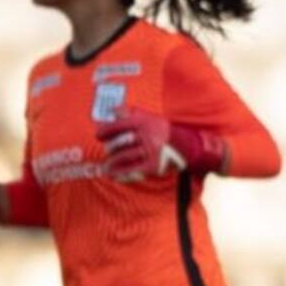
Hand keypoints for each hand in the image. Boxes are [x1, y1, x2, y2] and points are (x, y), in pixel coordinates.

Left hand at [96, 107, 224, 181]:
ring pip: (125, 156)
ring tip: (106, 164)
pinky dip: (121, 174)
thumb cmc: (165, 131)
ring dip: (113, 162)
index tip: (98, 135)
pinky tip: (113, 175)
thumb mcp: (151, 117)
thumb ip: (132, 112)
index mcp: (145, 122)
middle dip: (110, 147)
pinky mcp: (154, 166)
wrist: (188, 147)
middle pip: (121, 142)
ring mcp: (150, 152)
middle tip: (107, 150)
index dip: (106, 130)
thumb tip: (113, 110)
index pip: (120, 125)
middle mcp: (147, 136)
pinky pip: (133, 170)